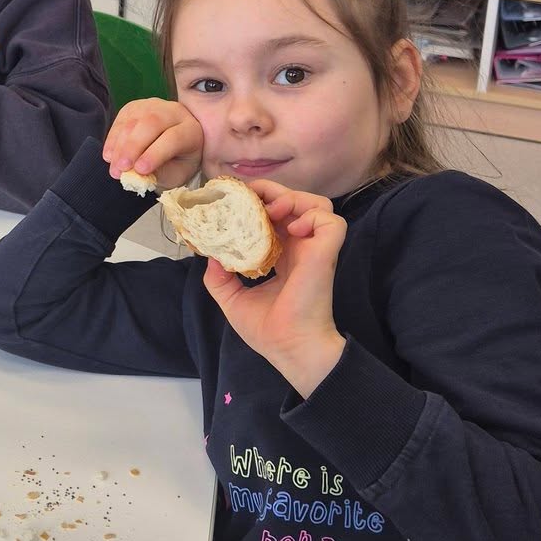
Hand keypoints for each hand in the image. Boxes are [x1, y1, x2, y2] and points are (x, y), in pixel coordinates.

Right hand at [102, 98, 202, 189]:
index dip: (155, 154)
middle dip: (133, 147)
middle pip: (151, 123)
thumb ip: (159, 174)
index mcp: (191, 130)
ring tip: (114, 168)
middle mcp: (174, 112)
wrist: (173, 146)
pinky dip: (112, 139)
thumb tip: (135, 174)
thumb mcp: (176, 175)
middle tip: (121, 168)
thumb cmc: (177, 163)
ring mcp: (153, 106)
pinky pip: (120, 120)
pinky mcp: (135, 107)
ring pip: (132, 121)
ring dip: (119, 146)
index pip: (173, 138)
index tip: (140, 170)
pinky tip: (109, 156)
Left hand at [202, 183, 346, 399]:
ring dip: (294, 198)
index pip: (274, 217)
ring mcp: (314, 249)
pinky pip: (331, 221)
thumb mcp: (232, 299)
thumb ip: (218, 278)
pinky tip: (293, 229)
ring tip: (273, 211)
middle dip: (271, 192)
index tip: (236, 202)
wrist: (288, 348)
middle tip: (251, 199)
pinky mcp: (325, 253)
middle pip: (293, 202)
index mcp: (282, 256)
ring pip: (317, 204)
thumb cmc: (267, 330)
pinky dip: (312, 216)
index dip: (258, 203)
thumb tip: (209, 256)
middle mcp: (299, 248)